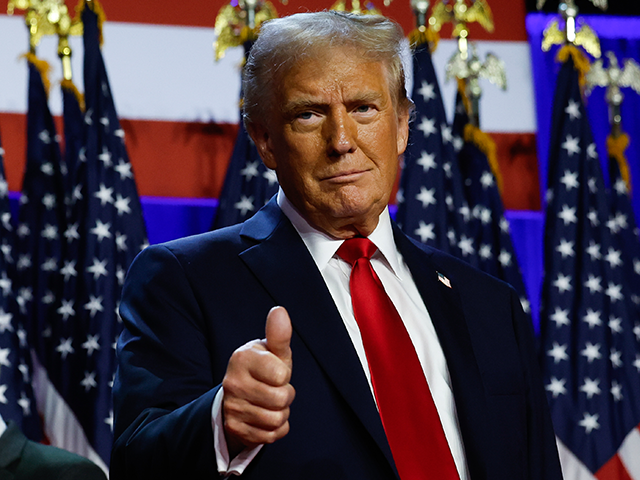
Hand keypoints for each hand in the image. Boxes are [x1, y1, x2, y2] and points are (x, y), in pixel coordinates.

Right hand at [222, 306, 294, 455]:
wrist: (241, 392)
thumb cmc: (264, 367)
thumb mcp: (272, 351)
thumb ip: (278, 334)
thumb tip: (279, 311)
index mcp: (242, 358)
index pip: (281, 375)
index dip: (285, 375)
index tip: (275, 371)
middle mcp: (232, 382)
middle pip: (281, 399)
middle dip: (286, 395)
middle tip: (275, 388)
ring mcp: (232, 407)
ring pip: (277, 419)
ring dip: (281, 413)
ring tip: (270, 401)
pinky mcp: (235, 428)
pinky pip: (271, 436)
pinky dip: (275, 429)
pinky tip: (265, 416)